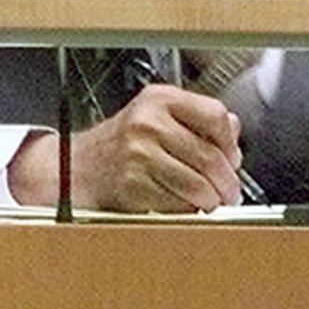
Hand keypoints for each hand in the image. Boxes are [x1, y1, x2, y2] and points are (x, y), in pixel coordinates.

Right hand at [8, 84, 243, 211]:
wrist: (75, 167)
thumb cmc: (118, 144)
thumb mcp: (155, 115)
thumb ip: (196, 118)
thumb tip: (232, 131)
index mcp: (159, 99)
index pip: (215, 115)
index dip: (230, 142)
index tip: (233, 158)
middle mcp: (148, 121)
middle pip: (210, 155)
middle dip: (227, 182)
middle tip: (230, 192)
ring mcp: (138, 152)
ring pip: (197, 184)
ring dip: (211, 200)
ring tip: (211, 202)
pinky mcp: (133, 182)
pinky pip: (176, 202)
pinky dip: (186, 209)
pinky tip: (182, 204)